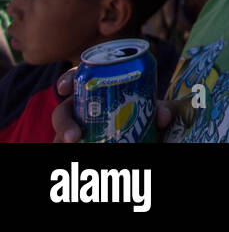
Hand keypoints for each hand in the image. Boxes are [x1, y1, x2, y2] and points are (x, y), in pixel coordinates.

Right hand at [51, 67, 189, 141]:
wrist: (142, 129)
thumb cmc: (143, 110)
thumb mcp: (150, 106)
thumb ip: (158, 108)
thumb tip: (162, 117)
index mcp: (93, 89)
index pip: (74, 79)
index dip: (66, 80)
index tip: (64, 88)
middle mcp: (80, 107)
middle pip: (62, 112)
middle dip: (63, 123)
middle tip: (73, 137)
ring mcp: (77, 126)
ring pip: (60, 134)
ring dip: (62, 140)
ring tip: (73, 148)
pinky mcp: (80, 142)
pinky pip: (70, 146)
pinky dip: (72, 149)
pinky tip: (78, 153)